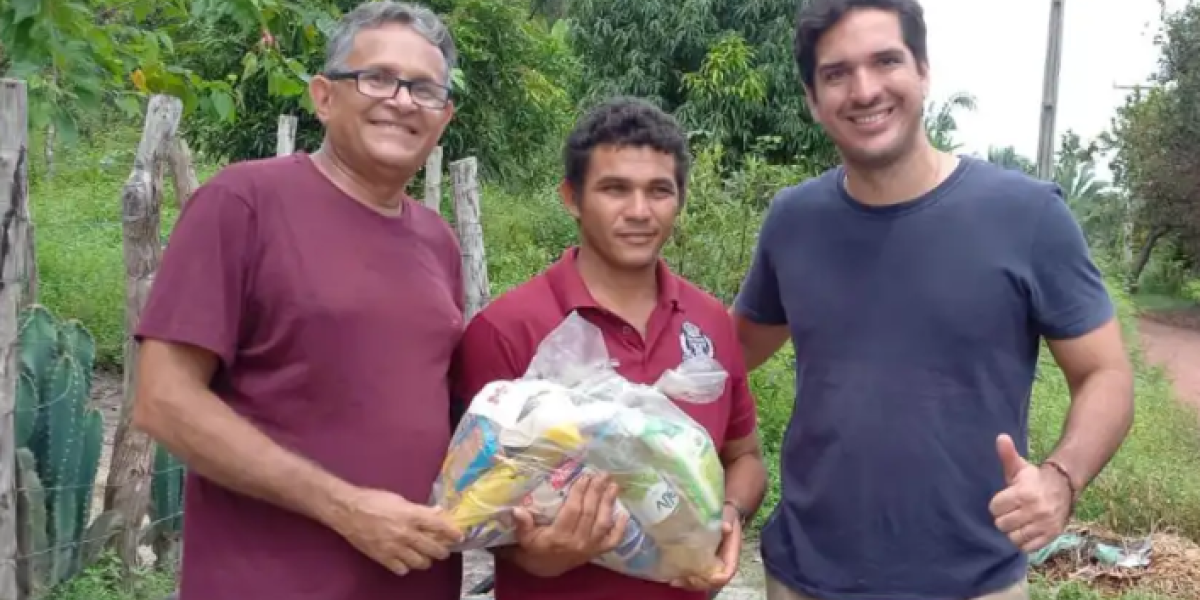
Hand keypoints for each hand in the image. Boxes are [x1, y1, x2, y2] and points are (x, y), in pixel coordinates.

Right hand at [334, 487, 463, 575]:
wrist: (348, 511)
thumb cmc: (373, 500)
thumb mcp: (399, 499)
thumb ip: (419, 509)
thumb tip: (437, 512)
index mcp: (411, 515)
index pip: (439, 527)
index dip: (452, 533)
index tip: (459, 536)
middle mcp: (406, 533)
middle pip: (434, 549)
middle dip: (442, 551)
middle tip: (443, 549)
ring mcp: (394, 548)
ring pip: (420, 562)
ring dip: (426, 560)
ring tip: (425, 556)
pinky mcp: (383, 557)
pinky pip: (402, 569)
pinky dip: (406, 566)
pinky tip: (405, 560)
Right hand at [511, 473, 627, 568]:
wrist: (546, 568)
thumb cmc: (535, 547)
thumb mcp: (525, 538)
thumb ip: (523, 524)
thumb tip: (517, 509)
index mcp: (559, 537)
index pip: (573, 511)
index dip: (579, 493)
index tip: (584, 476)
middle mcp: (577, 542)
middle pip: (590, 513)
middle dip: (597, 492)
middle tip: (602, 475)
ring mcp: (590, 548)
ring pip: (603, 523)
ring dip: (609, 503)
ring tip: (613, 486)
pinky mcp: (598, 551)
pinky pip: (613, 540)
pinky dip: (620, 528)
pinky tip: (624, 512)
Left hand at [670, 503, 741, 590]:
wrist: (723, 512)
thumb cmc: (726, 513)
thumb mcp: (729, 513)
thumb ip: (728, 518)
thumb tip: (726, 527)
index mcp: (731, 553)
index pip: (727, 572)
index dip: (715, 578)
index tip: (700, 576)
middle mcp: (722, 562)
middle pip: (712, 582)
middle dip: (696, 583)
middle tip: (678, 580)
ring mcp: (712, 563)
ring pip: (703, 581)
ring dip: (688, 583)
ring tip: (673, 580)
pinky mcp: (702, 561)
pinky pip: (696, 575)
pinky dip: (685, 577)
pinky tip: (671, 575)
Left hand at [988, 434, 1073, 552]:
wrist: (1063, 488)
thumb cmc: (1033, 479)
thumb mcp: (1019, 467)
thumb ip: (1007, 455)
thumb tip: (1000, 437)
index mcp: (1024, 493)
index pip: (994, 508)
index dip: (997, 505)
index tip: (1004, 501)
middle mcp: (1035, 510)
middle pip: (1001, 524)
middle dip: (1003, 518)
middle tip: (1011, 512)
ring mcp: (1044, 525)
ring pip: (1013, 537)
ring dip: (1012, 531)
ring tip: (1018, 521)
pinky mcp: (1050, 536)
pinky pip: (1027, 547)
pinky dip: (1023, 542)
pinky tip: (1025, 531)